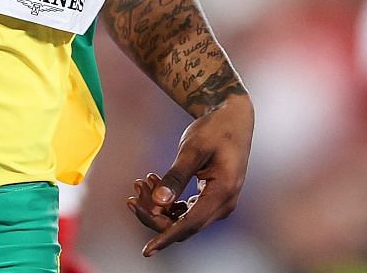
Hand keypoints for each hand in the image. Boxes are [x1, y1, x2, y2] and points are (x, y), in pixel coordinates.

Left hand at [127, 93, 252, 256]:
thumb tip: (158, 203)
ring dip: (159, 206)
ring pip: (182, 219)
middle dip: (154, 213)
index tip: (147, 250)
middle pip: (183, 225)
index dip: (166, 236)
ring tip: (142, 181)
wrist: (232, 117)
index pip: (190, 225)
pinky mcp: (212, 198)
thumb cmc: (215, 129)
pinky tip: (154, 181)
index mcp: (223, 192)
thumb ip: (176, 176)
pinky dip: (168, 201)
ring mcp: (219, 203)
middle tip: (135, 188)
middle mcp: (224, 204)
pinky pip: (186, 210)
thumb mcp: (193, 149)